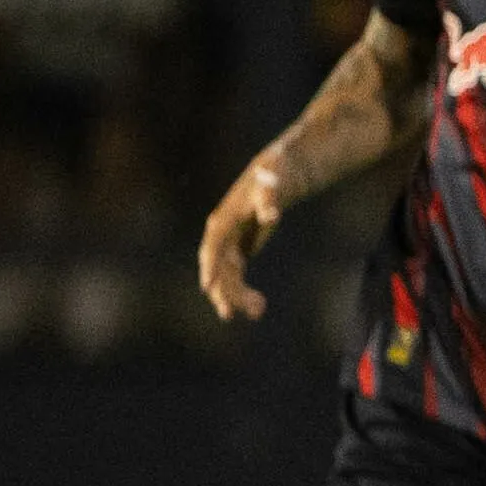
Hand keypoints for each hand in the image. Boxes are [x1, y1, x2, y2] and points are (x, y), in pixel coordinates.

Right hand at [197, 156, 284, 319]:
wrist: (277, 172)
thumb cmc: (274, 173)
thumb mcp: (274, 181)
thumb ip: (270, 198)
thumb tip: (271, 216)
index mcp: (223, 220)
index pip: (213, 247)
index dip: (210, 267)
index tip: (208, 288)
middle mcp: (220, 234)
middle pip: (218, 268)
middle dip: (224, 291)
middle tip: (235, 313)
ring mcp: (228, 243)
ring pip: (227, 277)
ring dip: (237, 296)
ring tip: (257, 313)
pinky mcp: (238, 250)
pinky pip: (236, 277)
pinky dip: (244, 292)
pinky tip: (258, 308)